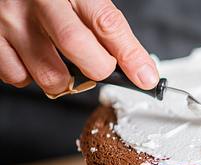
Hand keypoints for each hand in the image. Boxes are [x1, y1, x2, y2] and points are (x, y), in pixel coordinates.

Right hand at [0, 0, 157, 94]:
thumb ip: (106, 26)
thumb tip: (140, 67)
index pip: (106, 24)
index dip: (130, 55)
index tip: (145, 77)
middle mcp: (37, 2)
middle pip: (76, 48)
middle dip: (97, 69)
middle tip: (100, 68)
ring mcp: (10, 21)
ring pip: (49, 74)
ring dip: (65, 79)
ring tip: (62, 61)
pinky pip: (18, 77)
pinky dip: (31, 77)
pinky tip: (35, 58)